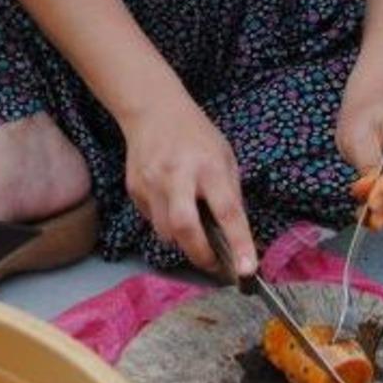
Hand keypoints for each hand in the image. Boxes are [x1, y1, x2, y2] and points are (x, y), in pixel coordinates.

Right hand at [123, 97, 256, 275]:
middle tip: (214, 264)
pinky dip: (166, 224)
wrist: (153, 111)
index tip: (248, 270)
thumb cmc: (196, 135)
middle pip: (185, 227)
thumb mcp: (225, 157)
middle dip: (201, 254)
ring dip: (183, 241)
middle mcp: (178, 175)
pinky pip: (152, 221)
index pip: (227, 211)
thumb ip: (230, 194)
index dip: (239, 243)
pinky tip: (172, 206)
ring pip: (165, 232)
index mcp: (209, 166)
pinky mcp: (135, 189)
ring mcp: (151, 183)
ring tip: (194, 230)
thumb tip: (235, 235)